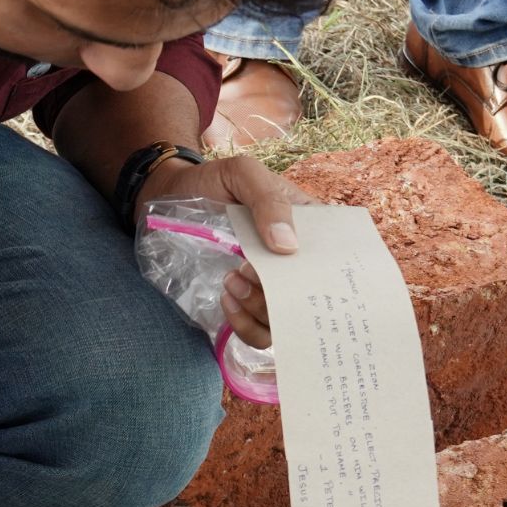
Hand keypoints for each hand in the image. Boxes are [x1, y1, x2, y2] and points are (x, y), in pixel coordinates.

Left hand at [165, 151, 311, 350]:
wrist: (173, 198)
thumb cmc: (214, 183)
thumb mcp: (243, 174)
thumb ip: (267, 200)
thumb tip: (288, 246)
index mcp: (306, 226)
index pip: (333, 257)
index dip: (330, 272)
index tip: (307, 272)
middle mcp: (293, 262)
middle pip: (310, 296)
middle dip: (285, 292)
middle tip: (247, 268)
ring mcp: (270, 286)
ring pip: (285, 319)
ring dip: (260, 308)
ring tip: (230, 279)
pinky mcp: (247, 306)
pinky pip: (258, 332)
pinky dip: (245, 324)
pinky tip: (226, 299)